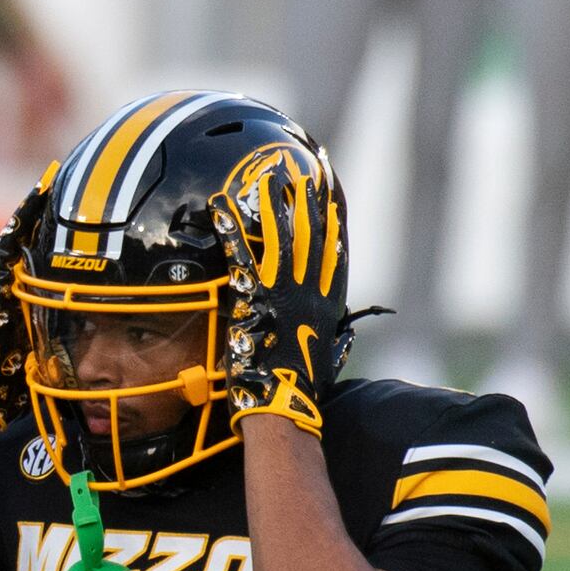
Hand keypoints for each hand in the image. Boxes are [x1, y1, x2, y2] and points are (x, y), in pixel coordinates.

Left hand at [213, 141, 349, 439]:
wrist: (283, 406)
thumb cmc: (302, 388)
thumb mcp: (327, 355)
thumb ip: (335, 337)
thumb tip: (348, 332)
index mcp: (326, 301)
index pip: (334, 248)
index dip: (333, 217)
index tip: (332, 191)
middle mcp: (308, 289)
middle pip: (312, 232)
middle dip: (310, 196)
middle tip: (306, 165)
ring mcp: (282, 291)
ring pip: (280, 235)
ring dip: (273, 201)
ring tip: (268, 173)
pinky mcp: (254, 297)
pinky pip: (240, 255)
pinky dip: (230, 229)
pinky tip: (221, 206)